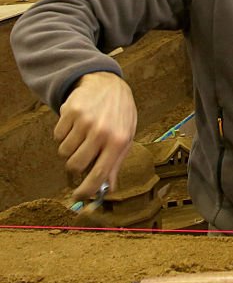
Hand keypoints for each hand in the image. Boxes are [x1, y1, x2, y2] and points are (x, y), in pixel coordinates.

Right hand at [55, 72, 136, 200]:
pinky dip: (63, 134)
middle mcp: (101, 132)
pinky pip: (57, 136)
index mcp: (118, 142)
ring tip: (82, 136)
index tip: (78, 197)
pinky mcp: (70, 111)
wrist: (109, 84)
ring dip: (70, 148)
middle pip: (75, 165)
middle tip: (82, 156)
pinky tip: (76, 125)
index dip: (87, 190)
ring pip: (64, 151)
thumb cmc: (120, 115)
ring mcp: (84, 121)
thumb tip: (108, 187)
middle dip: (75, 166)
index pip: (99, 174)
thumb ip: (116, 162)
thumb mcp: (126, 137)